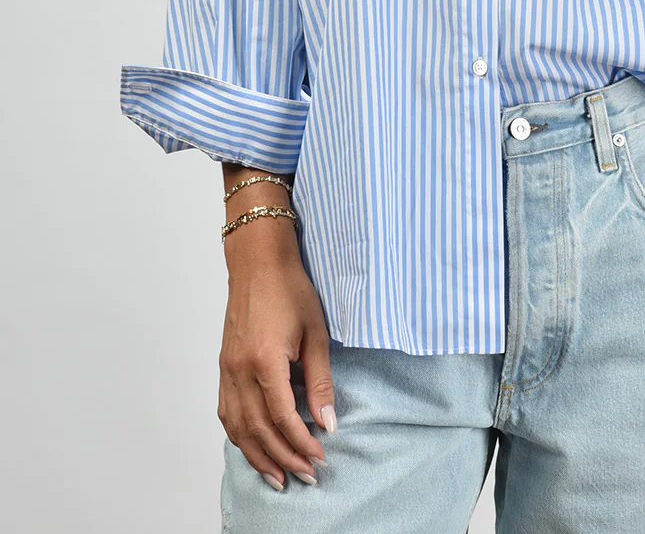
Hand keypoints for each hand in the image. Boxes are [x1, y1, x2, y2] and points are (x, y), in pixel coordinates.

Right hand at [218, 222, 336, 490]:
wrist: (258, 261)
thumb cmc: (290, 289)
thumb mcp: (316, 333)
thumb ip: (320, 381)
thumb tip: (328, 422)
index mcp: (265, 361)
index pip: (282, 417)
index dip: (301, 442)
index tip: (320, 456)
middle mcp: (239, 369)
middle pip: (258, 429)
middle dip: (282, 457)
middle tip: (305, 476)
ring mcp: (227, 368)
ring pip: (237, 426)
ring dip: (257, 455)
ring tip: (278, 476)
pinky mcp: (223, 365)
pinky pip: (226, 411)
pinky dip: (239, 435)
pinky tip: (252, 446)